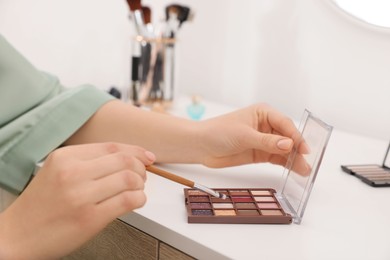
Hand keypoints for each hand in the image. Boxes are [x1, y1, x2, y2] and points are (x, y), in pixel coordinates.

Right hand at [0, 143, 154, 259]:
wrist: (17, 235)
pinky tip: (135, 201)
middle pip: (124, 160)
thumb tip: (128, 158)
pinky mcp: (90, 218)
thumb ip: (88, 162)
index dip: (135, 151)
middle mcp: (73, 172)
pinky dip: (140, 199)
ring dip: (141, 184)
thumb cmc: (41, 205)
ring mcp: (81, 195)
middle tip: (142, 175)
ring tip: (137, 189)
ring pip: (130, 179)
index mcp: (65, 157)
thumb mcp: (57, 171)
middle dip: (141, 167)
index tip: (146, 156)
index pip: (112, 147)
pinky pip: (128, 200)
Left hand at [198, 103, 309, 173]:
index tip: (303, 149)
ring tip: (304, 171)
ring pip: (284, 150)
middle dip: (297, 150)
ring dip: (293, 159)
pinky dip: (285, 164)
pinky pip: (276, 158)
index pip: (285, 124)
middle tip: (308, 163)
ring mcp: (264, 140)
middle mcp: (266, 125)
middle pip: (288, 137)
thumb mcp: (244, 135)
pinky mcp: (260, 153)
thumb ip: (267, 142)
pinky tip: (294, 170)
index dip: (296, 136)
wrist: (201, 146)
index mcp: (264, 113)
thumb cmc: (218, 132)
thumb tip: (288, 145)